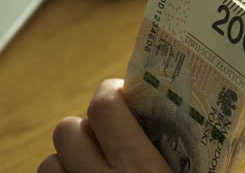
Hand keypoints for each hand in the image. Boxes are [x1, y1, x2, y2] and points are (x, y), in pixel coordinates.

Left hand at [38, 79, 171, 172]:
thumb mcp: (182, 170)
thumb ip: (170, 147)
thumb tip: (158, 115)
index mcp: (142, 167)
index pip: (105, 108)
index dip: (110, 92)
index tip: (123, 94)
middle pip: (68, 129)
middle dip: (85, 126)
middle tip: (108, 136)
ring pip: (49, 161)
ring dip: (69, 157)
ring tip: (92, 164)